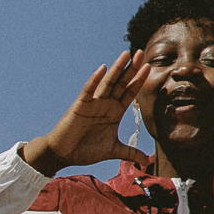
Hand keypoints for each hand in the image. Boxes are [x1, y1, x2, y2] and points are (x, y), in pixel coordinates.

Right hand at [26, 53, 147, 171]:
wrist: (64, 154)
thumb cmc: (86, 149)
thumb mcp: (112, 150)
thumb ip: (129, 152)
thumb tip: (146, 161)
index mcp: (114, 112)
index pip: (130, 92)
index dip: (139, 80)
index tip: (150, 67)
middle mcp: (105, 104)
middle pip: (121, 83)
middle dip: (132, 68)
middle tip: (142, 52)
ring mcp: (93, 103)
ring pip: (107, 83)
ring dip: (117, 68)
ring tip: (127, 54)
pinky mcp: (80, 106)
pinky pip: (89, 90)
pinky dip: (95, 79)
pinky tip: (103, 68)